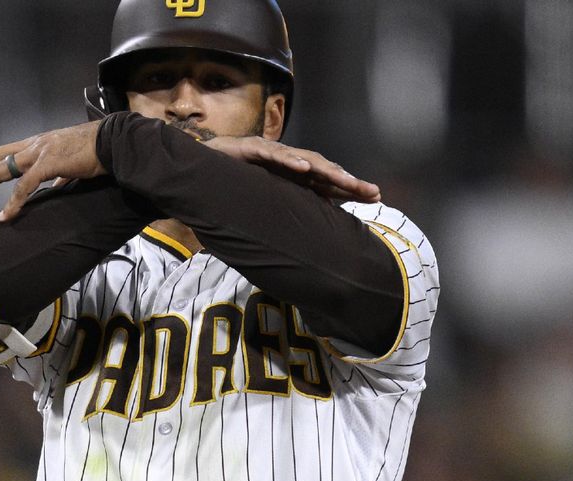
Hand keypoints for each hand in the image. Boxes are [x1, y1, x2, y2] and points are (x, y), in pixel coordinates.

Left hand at [0, 121, 105, 220]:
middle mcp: (33, 145)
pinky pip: (25, 186)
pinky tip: (6, 215)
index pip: (3, 151)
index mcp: (37, 144)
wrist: (113, 142)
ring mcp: (39, 153)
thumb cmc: (97, 151)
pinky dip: (14, 202)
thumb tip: (57, 186)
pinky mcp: (49, 164)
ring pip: (2, 170)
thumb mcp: (71, 163)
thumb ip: (60, 174)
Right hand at [203, 136, 380, 201]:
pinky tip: (304, 168)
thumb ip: (283, 213)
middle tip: (372, 192)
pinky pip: (273, 154)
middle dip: (348, 181)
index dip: (349, 189)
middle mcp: (286, 162)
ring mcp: (271, 154)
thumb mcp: (262, 203)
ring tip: (347, 180)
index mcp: (290, 176)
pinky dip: (289, 160)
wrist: (198, 166)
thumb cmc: (231, 186)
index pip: (326, 182)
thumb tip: (304, 239)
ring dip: (328, 170)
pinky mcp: (251, 148)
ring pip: (305, 160)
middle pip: (324, 170)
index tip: (374, 197)